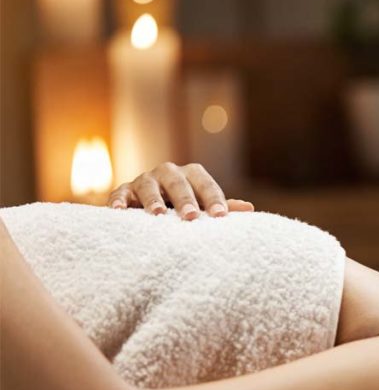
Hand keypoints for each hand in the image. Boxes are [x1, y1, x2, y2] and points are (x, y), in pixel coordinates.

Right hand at [106, 162, 254, 219]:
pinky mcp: (124, 190)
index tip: (221, 217)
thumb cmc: (184, 204)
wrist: (149, 202)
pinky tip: (119, 211)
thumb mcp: (202, 204)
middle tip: (191, 217)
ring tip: (157, 214)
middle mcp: (168, 173)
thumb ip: (222, 206)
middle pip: (177, 182)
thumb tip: (249, 209)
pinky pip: (120, 194)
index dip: (213, 199)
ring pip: (148, 186)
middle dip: (185, 199)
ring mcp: (145, 180)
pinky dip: (118, 201)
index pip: (205, 184)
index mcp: (191, 174)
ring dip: (152, 199)